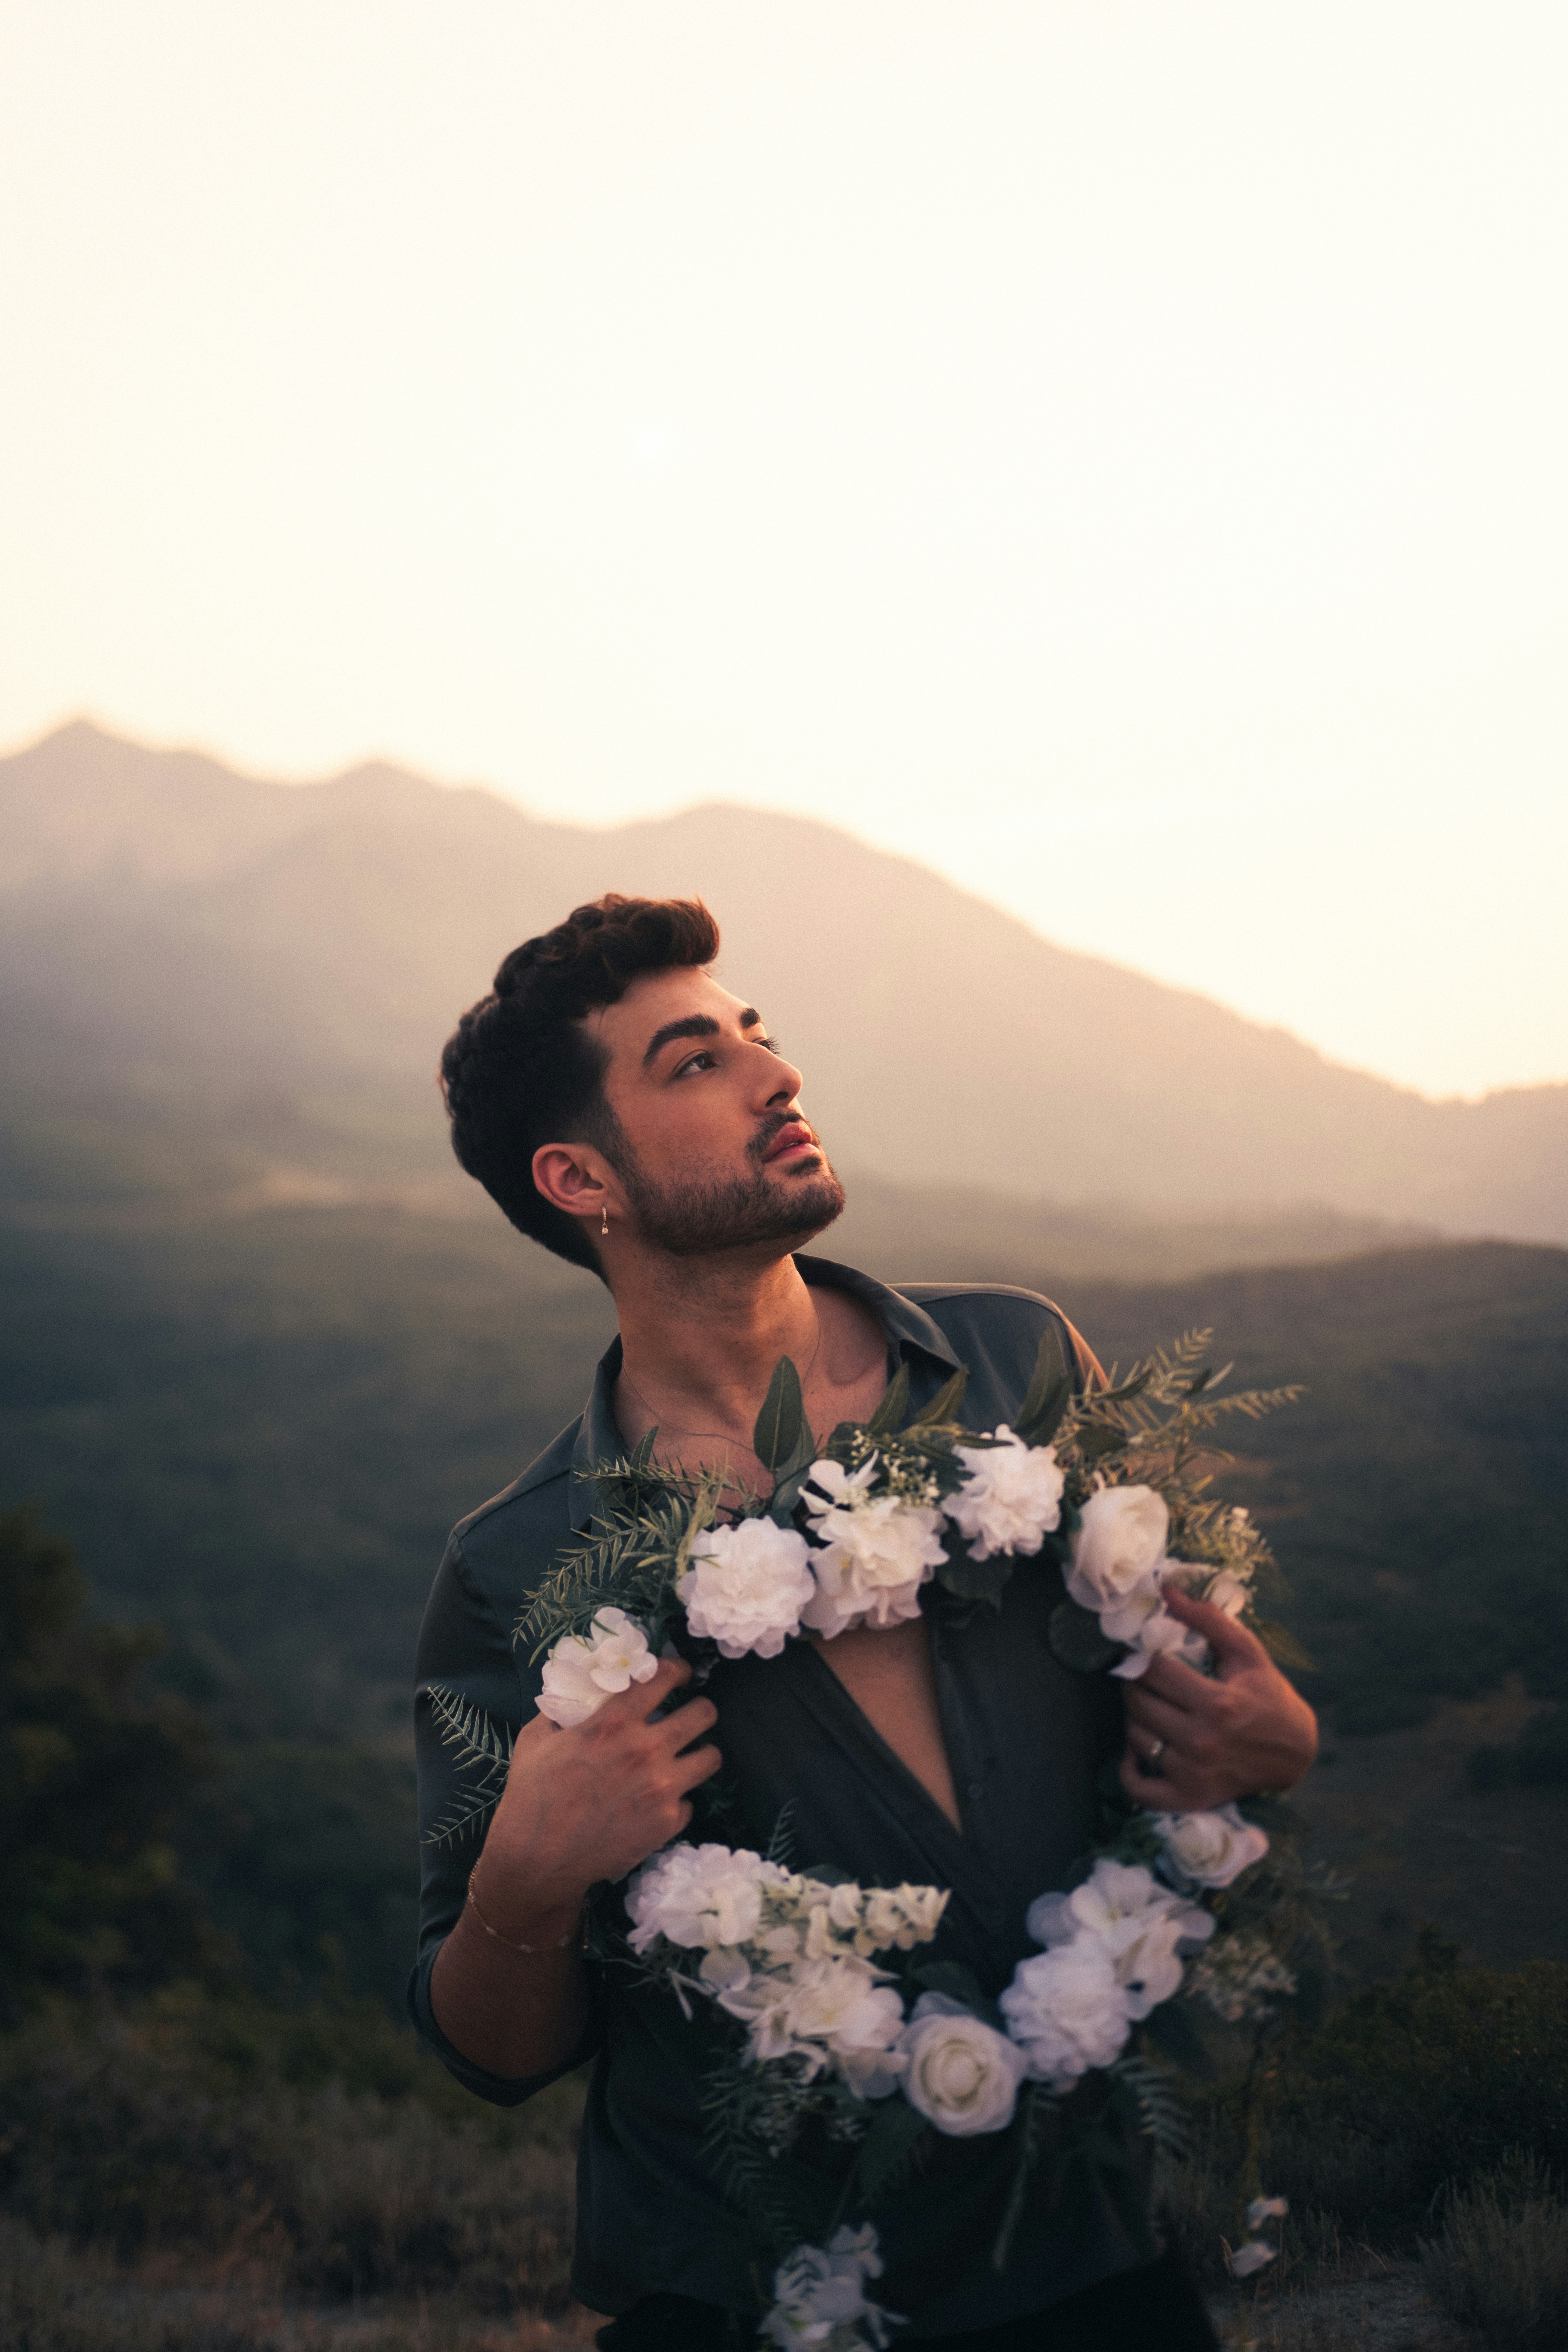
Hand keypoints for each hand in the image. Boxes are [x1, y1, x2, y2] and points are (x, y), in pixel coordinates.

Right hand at [476, 1657, 721, 1936]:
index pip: (664, 1677)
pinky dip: (677, 1800)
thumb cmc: (531, 1796)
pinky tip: (658, 1803)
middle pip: (704, 1714)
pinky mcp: (668, 1823)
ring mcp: (662, 1788)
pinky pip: (690, 1802)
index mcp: (614, 1723)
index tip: (678, 1674)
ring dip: (699, 1754)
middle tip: (690, 1716)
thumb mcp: (536, 1739)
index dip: (677, 1670)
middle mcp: (646, 1750)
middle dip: (700, 1710)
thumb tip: (578, 1697)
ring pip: (711, 1757)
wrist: (536, 1861)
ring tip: (686, 1758)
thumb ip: (563, 1712)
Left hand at [1119, 1587, 1317, 1812]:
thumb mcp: (1247, 1652)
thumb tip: (1165, 1590)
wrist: (1295, 1752)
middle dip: (1135, 1684)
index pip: (1153, 1672)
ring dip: (1135, 1718)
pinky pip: (1140, 1789)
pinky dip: (1130, 1769)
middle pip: (1139, 1703)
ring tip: (1150, 1706)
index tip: (1141, 1653)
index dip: (1140, 1657)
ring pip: (1136, 1738)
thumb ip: (1207, 1618)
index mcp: (1217, 1704)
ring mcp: (1194, 1774)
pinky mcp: (1190, 1798)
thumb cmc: (1268, 1695)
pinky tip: (1136, 1750)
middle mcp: (1202, 1741)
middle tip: (1143, 1678)